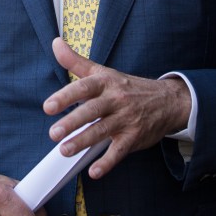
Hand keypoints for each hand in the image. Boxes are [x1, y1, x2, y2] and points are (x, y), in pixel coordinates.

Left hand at [42, 38, 190, 179]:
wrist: (167, 100)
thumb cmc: (127, 86)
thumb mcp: (103, 71)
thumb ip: (76, 61)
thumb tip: (55, 43)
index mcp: (105, 82)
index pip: (84, 87)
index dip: (65, 96)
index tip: (48, 107)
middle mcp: (116, 99)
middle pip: (92, 110)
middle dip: (72, 122)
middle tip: (54, 133)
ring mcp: (126, 119)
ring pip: (103, 131)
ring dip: (83, 142)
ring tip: (65, 150)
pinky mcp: (134, 137)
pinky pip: (119, 151)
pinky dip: (107, 162)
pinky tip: (94, 171)